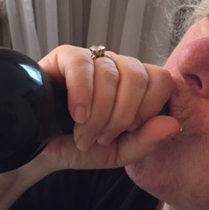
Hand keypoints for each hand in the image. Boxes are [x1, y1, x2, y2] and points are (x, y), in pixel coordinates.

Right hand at [37, 45, 180, 170]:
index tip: (128, 131)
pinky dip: (82, 94)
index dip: (148, 108)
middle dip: (121, 116)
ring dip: (98, 113)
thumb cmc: (77, 147)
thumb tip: (172, 124)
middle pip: (138, 76)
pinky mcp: (64, 56)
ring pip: (110, 73)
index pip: (161, 79)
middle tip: (102, 137)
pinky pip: (82, 65)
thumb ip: (146, 142)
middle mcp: (116, 67)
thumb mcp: (117, 153)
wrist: (35, 153)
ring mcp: (91, 59)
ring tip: (83, 134)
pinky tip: (76, 115)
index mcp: (134, 86)